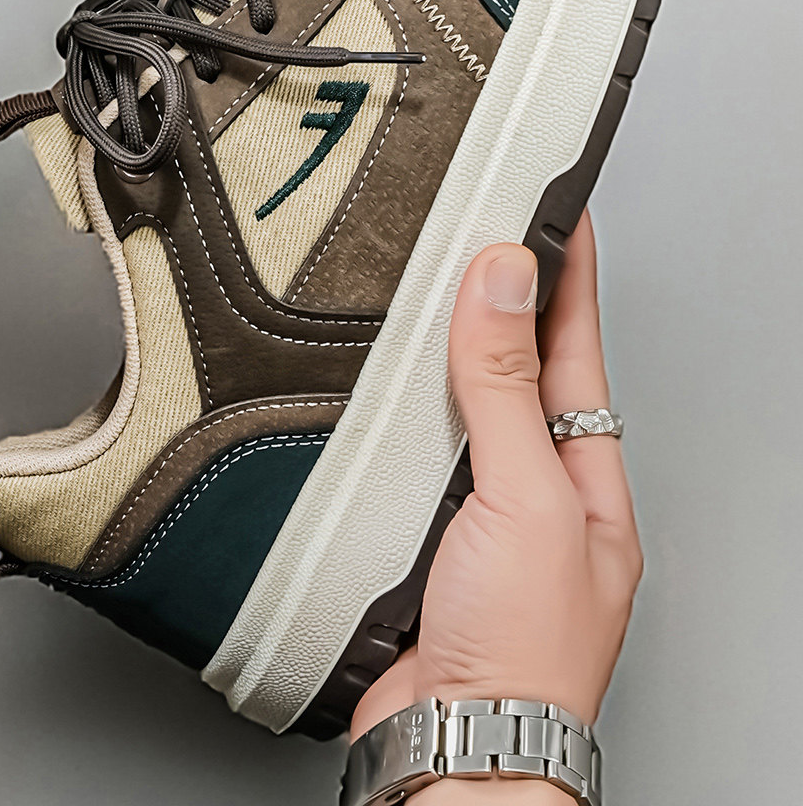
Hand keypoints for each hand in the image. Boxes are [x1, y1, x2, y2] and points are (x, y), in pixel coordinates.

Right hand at [352, 213, 642, 773]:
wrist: (454, 748)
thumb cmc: (521, 652)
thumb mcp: (526, 500)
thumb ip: (507, 390)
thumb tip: (502, 280)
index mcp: (586, 479)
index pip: (576, 348)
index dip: (563, 275)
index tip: (553, 206)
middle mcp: (532, 492)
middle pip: (515, 371)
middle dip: (497, 300)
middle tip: (477, 226)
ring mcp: (472, 514)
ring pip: (454, 409)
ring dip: (437, 351)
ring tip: (423, 284)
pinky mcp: (412, 533)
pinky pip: (402, 452)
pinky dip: (387, 410)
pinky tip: (370, 385)